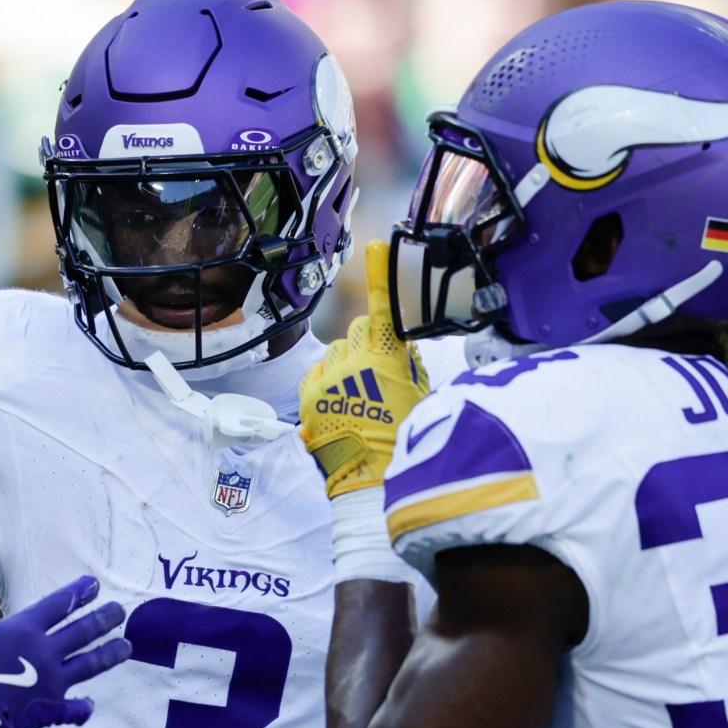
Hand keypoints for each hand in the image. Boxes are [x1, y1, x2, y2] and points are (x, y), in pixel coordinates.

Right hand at [0, 548, 129, 727]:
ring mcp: (50, 684)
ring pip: (88, 666)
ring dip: (108, 655)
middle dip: (103, 619)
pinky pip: (72, 710)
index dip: (77, 593)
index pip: (58, 605)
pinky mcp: (47, 711)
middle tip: (121, 612)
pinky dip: (82, 708)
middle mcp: (44, 654)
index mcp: (23, 631)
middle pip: (82, 632)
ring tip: (127, 647)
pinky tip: (90, 705)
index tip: (94, 585)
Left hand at [301, 240, 428, 498]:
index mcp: (386, 358)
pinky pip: (317, 372)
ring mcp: (327, 378)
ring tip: (357, 398)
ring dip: (345, 365)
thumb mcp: (420, 399)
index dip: (380, 274)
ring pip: (335, 353)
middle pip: (356, 330)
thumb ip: (409, 365)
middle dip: (366, 344)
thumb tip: (400, 349)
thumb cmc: (401, 441)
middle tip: (377, 376)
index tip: (376, 247)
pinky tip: (340, 405)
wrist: (368, 481)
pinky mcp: (308, 395)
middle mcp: (353, 361)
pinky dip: (327, 382)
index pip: (381, 307)